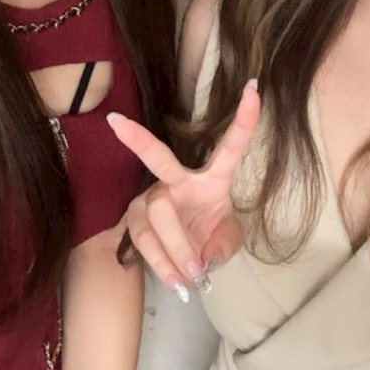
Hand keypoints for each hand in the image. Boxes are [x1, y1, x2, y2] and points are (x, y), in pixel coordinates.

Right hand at [107, 81, 259, 296]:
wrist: (183, 260)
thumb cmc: (209, 237)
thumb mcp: (227, 242)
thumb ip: (224, 246)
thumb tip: (206, 255)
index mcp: (213, 177)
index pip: (230, 145)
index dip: (243, 119)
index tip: (253, 88)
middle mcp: (179, 180)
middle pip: (160, 159)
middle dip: (140, 140)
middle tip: (116, 123)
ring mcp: (153, 197)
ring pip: (158, 212)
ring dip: (176, 246)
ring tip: (192, 276)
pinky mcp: (136, 219)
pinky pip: (144, 239)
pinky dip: (162, 263)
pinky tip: (175, 281)